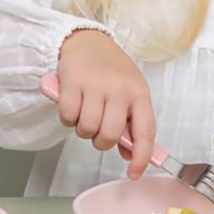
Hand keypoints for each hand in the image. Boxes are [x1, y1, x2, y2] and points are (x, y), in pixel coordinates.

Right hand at [47, 30, 155, 179]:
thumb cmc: (111, 70)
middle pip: (110, 135)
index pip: (146, 131)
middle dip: (100, 141)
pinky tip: (72, 104)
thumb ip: (130, 122)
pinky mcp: (72, 82)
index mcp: (139, 92)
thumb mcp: (129, 92)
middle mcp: (120, 88)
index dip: (141, 157)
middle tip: (97, 129)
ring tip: (84, 113)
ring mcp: (96, 85)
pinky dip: (67, 118)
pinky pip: (68, 117)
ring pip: (87, 129)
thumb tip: (129, 154)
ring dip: (83, 129)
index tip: (134, 174)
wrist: (88, 40)